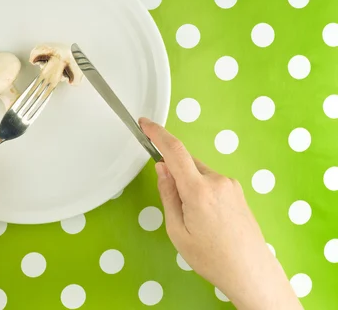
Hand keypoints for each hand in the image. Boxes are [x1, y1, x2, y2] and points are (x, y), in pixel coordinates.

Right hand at [139, 118, 301, 309]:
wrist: (251, 272)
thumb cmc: (212, 258)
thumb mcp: (177, 230)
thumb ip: (168, 194)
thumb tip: (162, 168)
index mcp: (198, 190)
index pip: (174, 151)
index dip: (157, 133)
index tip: (145, 124)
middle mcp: (217, 181)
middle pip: (186, 163)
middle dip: (174, 174)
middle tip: (176, 206)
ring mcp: (231, 185)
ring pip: (199, 173)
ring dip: (189, 185)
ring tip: (196, 220)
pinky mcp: (238, 191)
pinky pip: (211, 181)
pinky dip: (201, 190)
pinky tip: (207, 218)